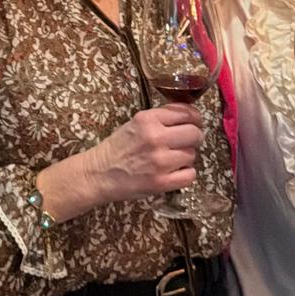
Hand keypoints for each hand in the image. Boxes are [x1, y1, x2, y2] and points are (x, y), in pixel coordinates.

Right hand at [85, 105, 202, 202]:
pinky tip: (174, 172)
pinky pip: (190, 175)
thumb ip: (161, 117)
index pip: (186, 113)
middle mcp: (156, 138)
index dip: (194, 118)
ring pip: (192, 155)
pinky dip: (185, 174)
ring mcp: (160, 161)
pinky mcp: (161, 182)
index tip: (194, 122)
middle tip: (186, 141)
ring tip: (172, 159)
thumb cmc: (119, 147)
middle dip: (194, 137)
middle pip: (195, 134)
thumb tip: (189, 113)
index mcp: (148, 119)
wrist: (99, 173)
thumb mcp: (136, 122)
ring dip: (186, 157)